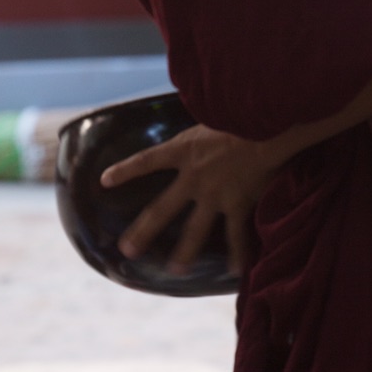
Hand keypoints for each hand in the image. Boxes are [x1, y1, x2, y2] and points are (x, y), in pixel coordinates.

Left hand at [100, 125, 280, 273]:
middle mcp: (193, 177)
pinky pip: (236, 234)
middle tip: (127, 251)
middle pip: (161, 209)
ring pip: (195, 229)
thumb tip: (198, 100)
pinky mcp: (238, 203)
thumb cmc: (241, 112)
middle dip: (143, 232)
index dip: (125, 170)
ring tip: (175, 270)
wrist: (267, 127)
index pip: (146, 160)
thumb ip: (200, 120)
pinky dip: (237, 253)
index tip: (104, 181)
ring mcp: (214, 194)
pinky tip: (233, 271)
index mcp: (183, 150)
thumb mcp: (210, 111)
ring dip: (184, 252)